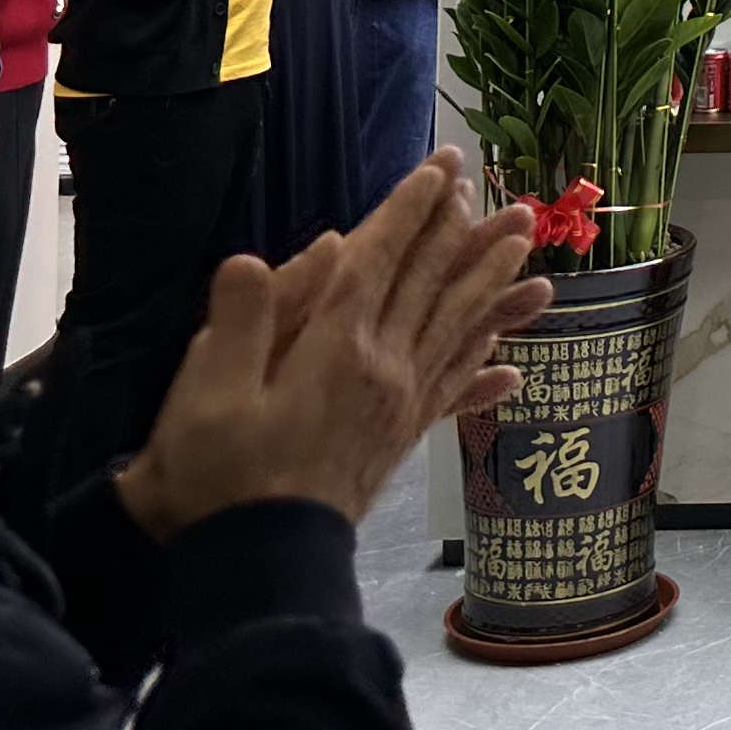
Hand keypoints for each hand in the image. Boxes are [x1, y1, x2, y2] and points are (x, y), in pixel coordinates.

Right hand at [113, 148, 551, 536]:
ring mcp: (399, 404)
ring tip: (524, 252)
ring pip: (457, 328)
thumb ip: (239, 322)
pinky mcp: (401, 438)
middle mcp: (382, 367)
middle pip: (433, 284)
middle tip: (498, 193)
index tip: (441, 166)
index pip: (381, 258)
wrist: (259, 563)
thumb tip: (257, 256)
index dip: (410, 209)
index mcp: (335, 346)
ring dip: (491, 284)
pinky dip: (484, 370)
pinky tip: (513, 365)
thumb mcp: (206, 394)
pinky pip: (453, 392)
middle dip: (463, 233)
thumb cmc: (218, 478)